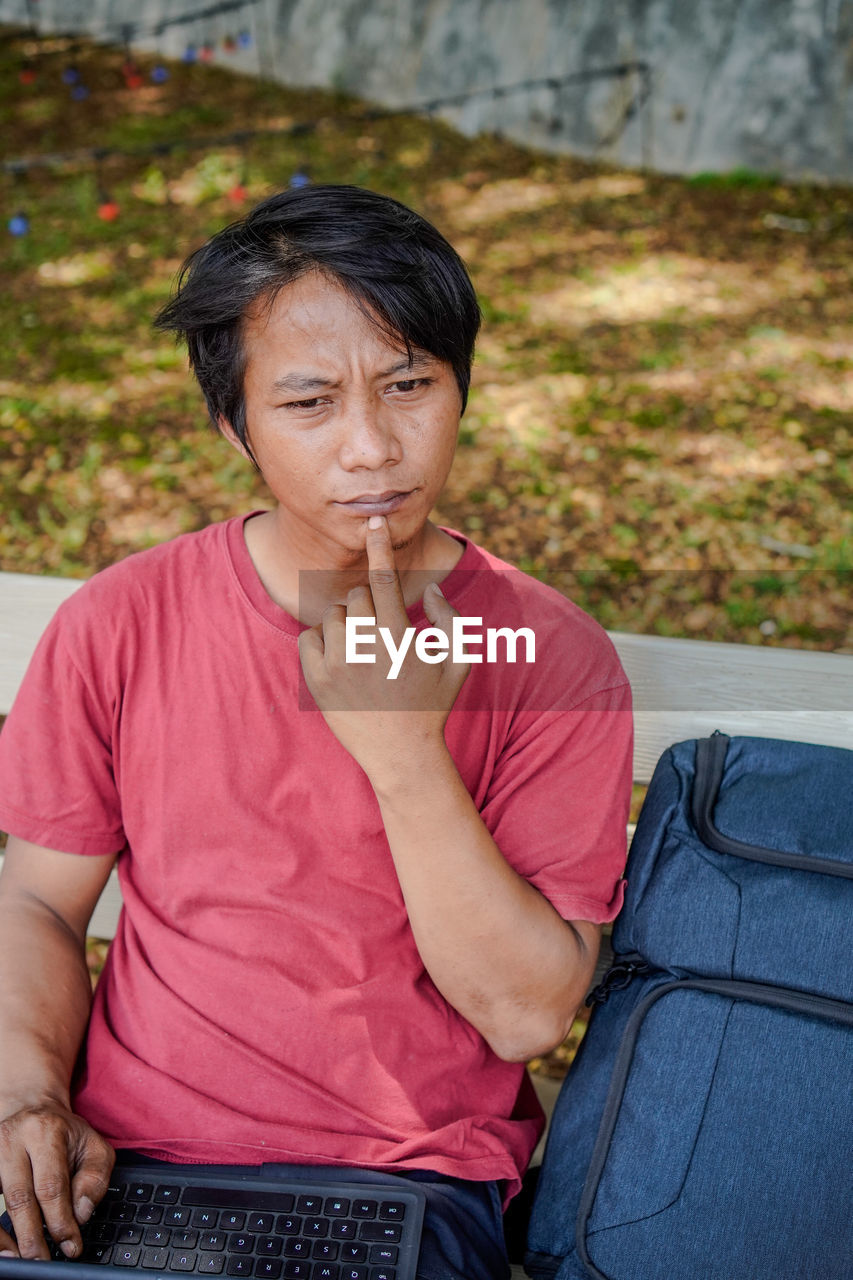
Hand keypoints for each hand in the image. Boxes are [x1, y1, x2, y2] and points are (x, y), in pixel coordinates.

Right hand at [0, 1102, 114, 1259]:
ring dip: (8, 1237)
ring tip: (23, 1258)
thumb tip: (80, 1213)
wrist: (31, 1109)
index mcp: (45, 1131)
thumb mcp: (93, 1145)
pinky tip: (5, 1247)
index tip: (71, 1246)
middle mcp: (13, 1139)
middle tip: (44, 1261)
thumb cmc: (64, 1133)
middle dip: (33, 1236)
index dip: (61, 1221)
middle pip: (21, 1197)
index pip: (52, 1186)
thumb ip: (95, 1178)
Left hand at [298, 516, 469, 787]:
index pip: (386, 581)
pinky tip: (342, 661)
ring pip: (333, 616)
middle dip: (368, 605)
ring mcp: (337, 665)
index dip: (380, 547)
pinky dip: (322, 641)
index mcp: (399, 639)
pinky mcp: (316, 681)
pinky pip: (309, 637)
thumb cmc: (431, 705)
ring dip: (347, 623)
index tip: (375, 521)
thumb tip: (430, 589)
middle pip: (357, 596)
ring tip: (364, 651)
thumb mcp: (458, 662)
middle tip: (381, 633)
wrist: (401, 755)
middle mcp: (366, 649)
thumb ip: (450, 620)